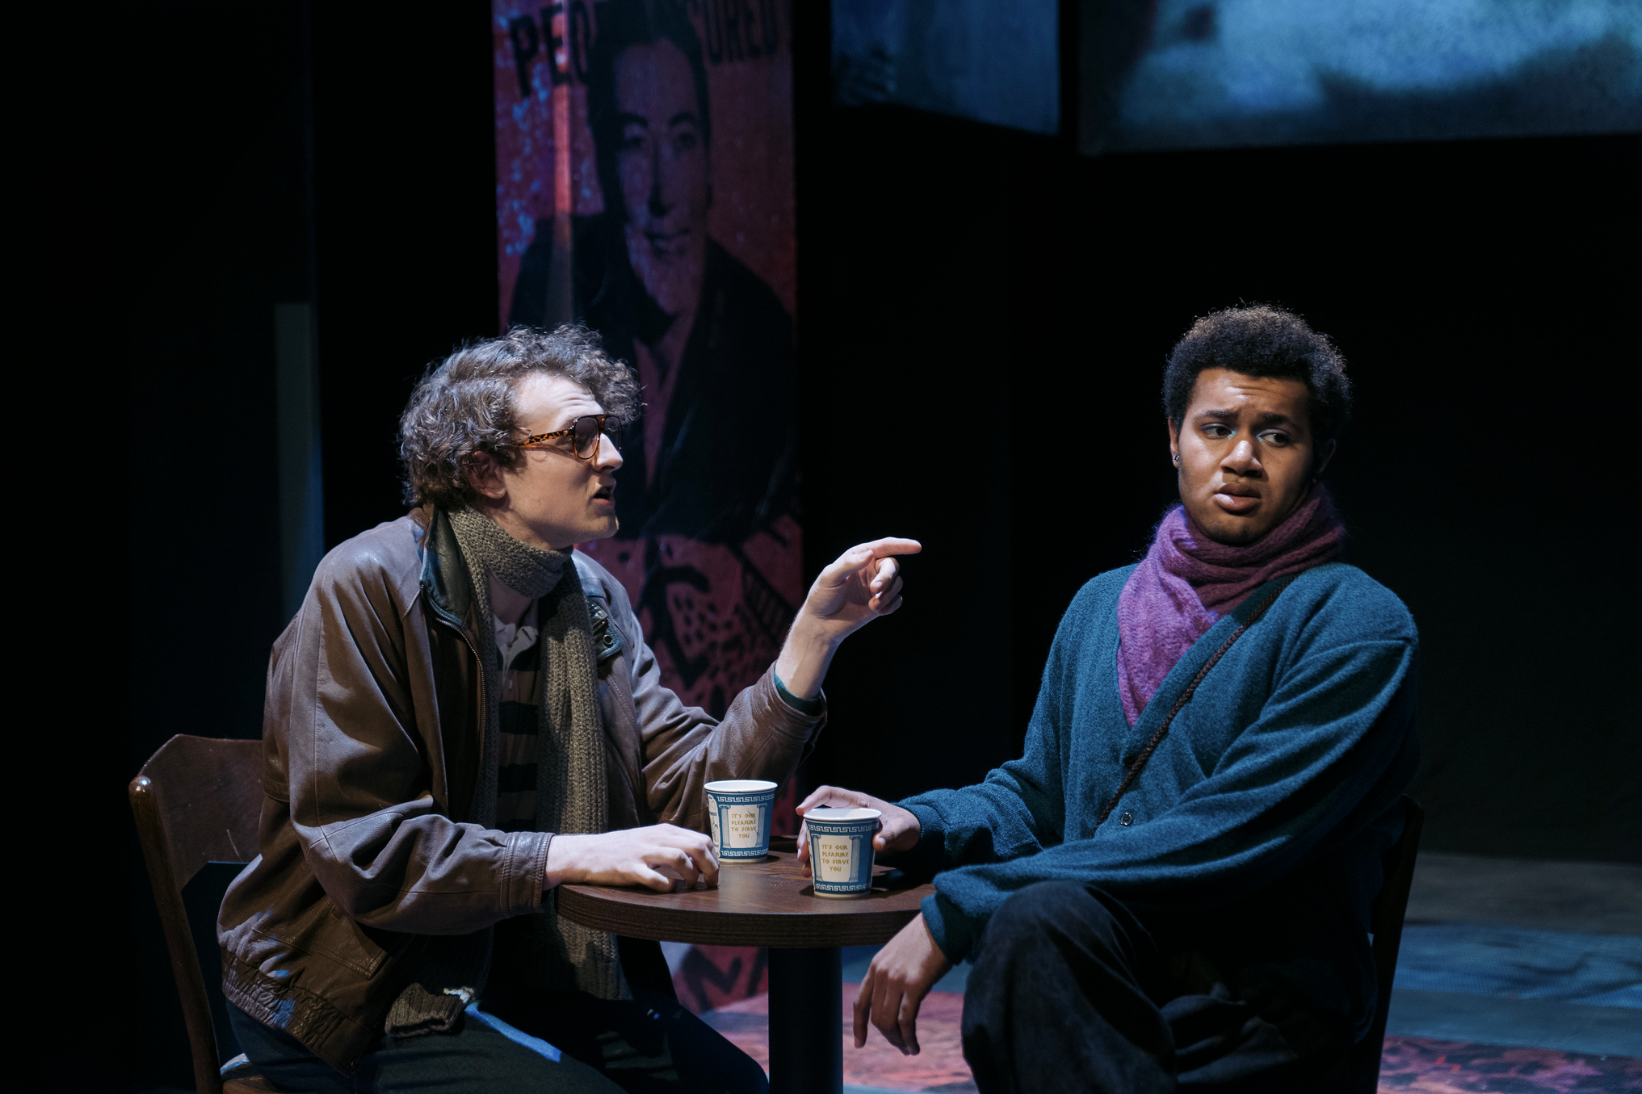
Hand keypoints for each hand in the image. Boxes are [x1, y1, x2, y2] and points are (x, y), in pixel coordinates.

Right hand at [545, 824, 718, 892]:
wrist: (587, 852)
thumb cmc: (622, 848)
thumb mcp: (650, 838)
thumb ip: (672, 844)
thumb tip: (701, 858)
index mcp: (665, 830)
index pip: (702, 839)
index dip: (714, 858)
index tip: (713, 873)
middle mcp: (656, 838)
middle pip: (696, 847)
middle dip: (711, 868)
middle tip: (711, 884)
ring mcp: (642, 852)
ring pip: (680, 858)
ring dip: (692, 876)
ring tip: (691, 887)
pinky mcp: (629, 868)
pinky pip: (655, 878)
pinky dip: (667, 886)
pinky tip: (667, 890)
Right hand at [795, 786, 920, 875]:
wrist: (908, 834)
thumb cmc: (903, 824)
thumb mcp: (899, 828)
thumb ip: (891, 834)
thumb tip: (878, 844)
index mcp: (855, 801)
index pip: (828, 794)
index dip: (812, 799)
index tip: (800, 811)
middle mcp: (845, 812)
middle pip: (817, 818)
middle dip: (806, 834)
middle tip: (802, 852)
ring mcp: (843, 826)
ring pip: (818, 833)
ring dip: (809, 848)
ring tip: (804, 865)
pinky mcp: (845, 840)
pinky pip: (827, 846)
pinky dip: (818, 858)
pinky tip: (812, 871)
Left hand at [800, 537, 920, 639]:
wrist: (822, 623)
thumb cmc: (822, 596)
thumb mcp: (830, 577)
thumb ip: (849, 564)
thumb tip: (870, 554)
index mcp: (859, 556)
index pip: (884, 546)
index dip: (902, 545)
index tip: (917, 547)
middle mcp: (871, 569)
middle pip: (892, 565)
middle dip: (887, 577)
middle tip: (875, 589)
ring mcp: (877, 586)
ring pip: (897, 583)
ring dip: (888, 595)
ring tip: (873, 605)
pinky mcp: (881, 603)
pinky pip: (897, 600)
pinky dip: (890, 605)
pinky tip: (877, 611)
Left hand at [854, 914, 949, 1053]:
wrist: (943, 922)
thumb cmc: (926, 938)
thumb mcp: (899, 954)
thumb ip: (892, 973)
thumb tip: (895, 999)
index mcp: (876, 966)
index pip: (860, 1002)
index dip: (858, 1025)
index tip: (859, 1043)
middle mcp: (881, 974)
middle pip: (876, 1018)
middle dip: (888, 1037)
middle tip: (900, 1047)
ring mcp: (896, 980)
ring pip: (889, 1023)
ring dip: (898, 1041)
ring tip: (909, 1049)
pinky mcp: (914, 985)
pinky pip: (906, 1021)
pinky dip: (909, 1038)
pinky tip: (915, 1046)